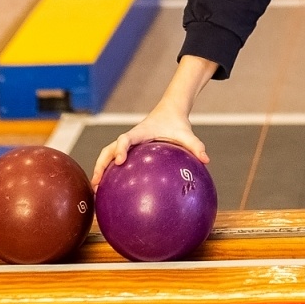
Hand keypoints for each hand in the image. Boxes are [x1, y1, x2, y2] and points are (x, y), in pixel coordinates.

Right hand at [90, 53, 217, 186]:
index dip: (121, 149)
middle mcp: (130, 138)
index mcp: (140, 133)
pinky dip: (110, 172)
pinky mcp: (129, 150)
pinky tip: (112, 190)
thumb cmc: (177, 124)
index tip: (119, 161)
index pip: (126, 139)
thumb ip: (195, 146)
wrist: (169, 113)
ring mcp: (127, 144)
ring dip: (101, 170)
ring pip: (108, 155)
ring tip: (97, 190)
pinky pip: (116, 160)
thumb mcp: (187, 134)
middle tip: (98, 182)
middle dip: (101, 164)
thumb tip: (206, 160)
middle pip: (108, 149)